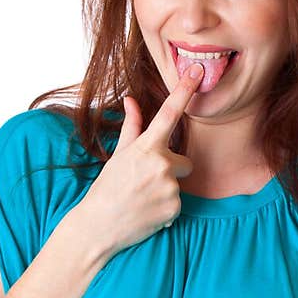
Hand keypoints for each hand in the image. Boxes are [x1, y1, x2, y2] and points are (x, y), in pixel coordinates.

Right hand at [77, 63, 205, 261]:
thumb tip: (131, 101)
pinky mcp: (174, 209)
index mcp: (146, 147)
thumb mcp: (118, 155)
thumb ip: (132, 127)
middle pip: (184, 161)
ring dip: (166, 190)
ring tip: (143, 199)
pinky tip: (147, 212)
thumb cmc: (107, 189)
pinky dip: (166, 208)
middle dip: (171, 169)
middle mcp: (161, 165)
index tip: (198, 72)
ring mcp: (169, 188)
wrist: (99, 226)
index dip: (185, 90)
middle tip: (146, 181)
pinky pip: (178, 204)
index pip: (170, 113)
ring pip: (179, 184)